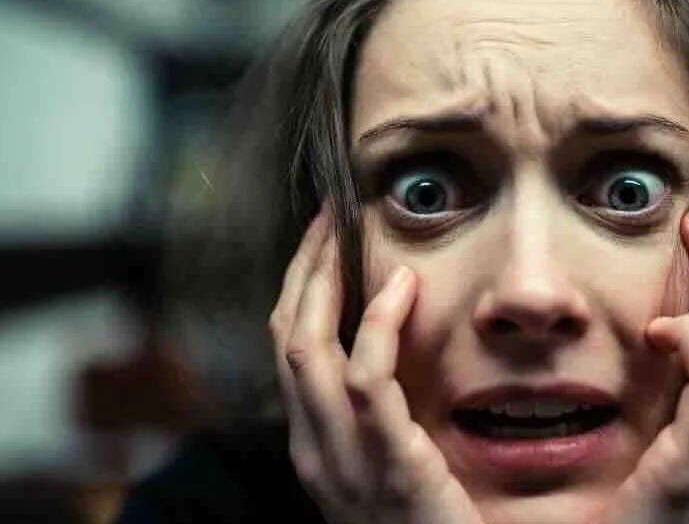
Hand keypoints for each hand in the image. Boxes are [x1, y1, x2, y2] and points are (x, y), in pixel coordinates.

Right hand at [268, 207, 483, 523]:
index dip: (301, 290)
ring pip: (308, 349)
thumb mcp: (398, 472)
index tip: (327, 241)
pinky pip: (367, 381)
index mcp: (317, 447)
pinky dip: (378, 326)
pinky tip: (402, 287)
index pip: (292, 351)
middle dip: (303, 270)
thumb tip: (402, 363)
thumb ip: (389, 423)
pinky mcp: (385, 464)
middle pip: (286, 338)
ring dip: (325, 282)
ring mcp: (341, 461)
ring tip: (351, 233)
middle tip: (331, 215)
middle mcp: (314, 450)